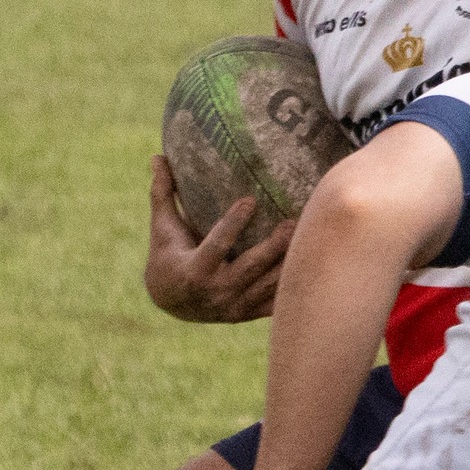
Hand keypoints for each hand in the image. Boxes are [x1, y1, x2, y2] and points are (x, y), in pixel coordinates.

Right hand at [144, 156, 296, 322]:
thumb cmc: (167, 255)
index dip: (233, 224)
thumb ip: (163, 193)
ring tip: (310, 238)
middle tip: (292, 223)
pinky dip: (294, 288)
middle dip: (272, 247)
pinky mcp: (247, 313)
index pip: (216, 245)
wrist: (171, 302)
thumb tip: (157, 156)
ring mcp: (234, 306)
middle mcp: (216, 292)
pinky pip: (275, 303)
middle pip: (250, 268)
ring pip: (268, 286)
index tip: (249, 199)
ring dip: (289, 265)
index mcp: (194, 270)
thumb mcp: (163, 227)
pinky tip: (313, 266)